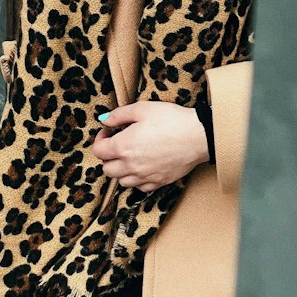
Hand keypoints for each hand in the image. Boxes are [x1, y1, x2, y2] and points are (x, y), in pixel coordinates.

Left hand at [91, 100, 208, 192]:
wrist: (197, 136)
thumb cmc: (170, 119)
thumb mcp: (142, 109)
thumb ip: (119, 115)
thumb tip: (104, 121)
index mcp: (123, 146)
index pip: (99, 151)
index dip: (99, 139)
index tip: (108, 132)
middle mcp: (131, 166)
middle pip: (107, 170)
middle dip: (108, 156)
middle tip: (117, 143)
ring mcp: (145, 177)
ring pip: (122, 181)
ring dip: (121, 170)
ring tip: (130, 155)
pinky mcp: (159, 182)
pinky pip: (140, 187)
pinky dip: (137, 179)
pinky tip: (144, 166)